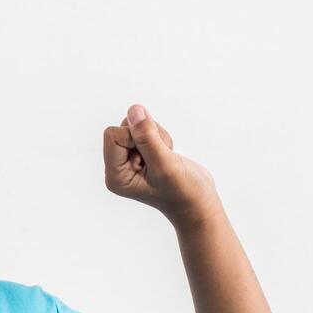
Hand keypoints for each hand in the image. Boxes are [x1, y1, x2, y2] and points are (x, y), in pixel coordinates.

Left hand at [103, 103, 220, 225]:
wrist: (199, 203)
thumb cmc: (183, 192)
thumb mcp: (165, 165)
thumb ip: (148, 138)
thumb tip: (134, 109)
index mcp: (115, 176)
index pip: (113, 135)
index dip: (135, 136)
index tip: (153, 153)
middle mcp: (118, 168)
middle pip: (122, 127)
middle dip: (147, 135)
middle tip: (162, 157)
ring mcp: (129, 160)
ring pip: (136, 125)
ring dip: (156, 136)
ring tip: (167, 158)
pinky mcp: (141, 153)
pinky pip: (146, 128)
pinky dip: (161, 137)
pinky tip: (168, 155)